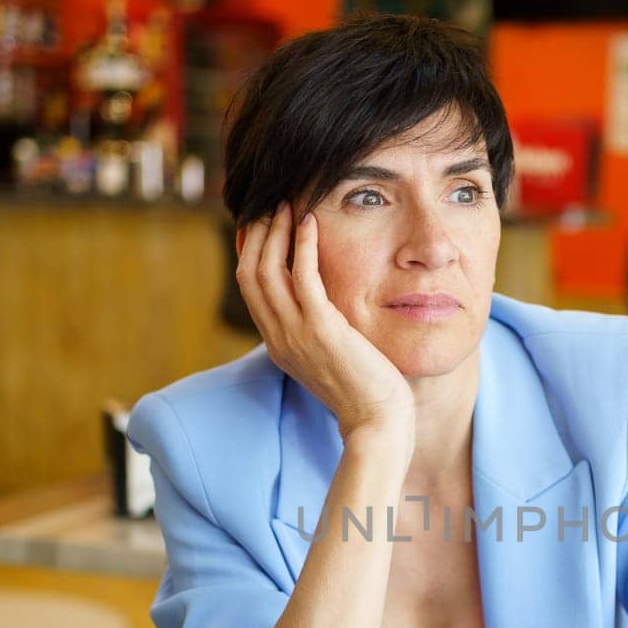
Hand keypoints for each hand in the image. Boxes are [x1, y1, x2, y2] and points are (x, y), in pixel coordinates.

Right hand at [237, 202, 414, 441]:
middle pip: (249, 274)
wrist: (378, 424)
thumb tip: (330, 309)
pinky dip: (302, 245)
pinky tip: (310, 222)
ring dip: (275, 231)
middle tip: (271, 203)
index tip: (264, 223)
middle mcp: (279, 339)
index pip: (250, 289)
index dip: (252, 251)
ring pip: (267, 270)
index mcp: (279, 346)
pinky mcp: (321, 330)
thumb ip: (321, 333)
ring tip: (288, 203)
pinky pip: (302, 277)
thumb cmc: (367, 394)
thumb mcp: (333, 359)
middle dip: (257, 234)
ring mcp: (296, 335)